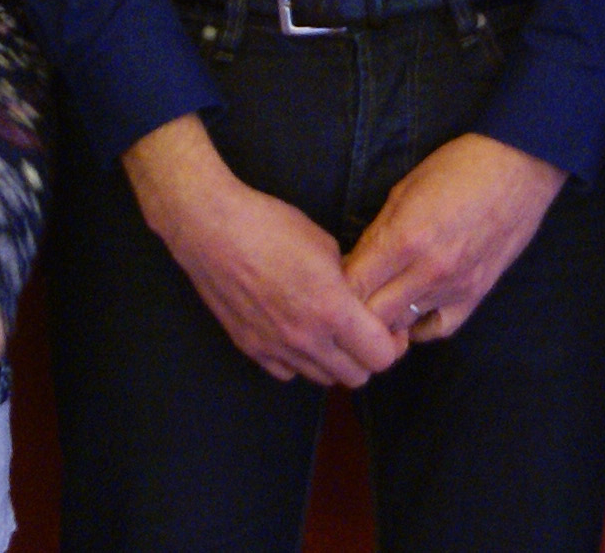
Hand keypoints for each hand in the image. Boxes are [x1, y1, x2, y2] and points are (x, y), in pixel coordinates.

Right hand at [127, 117, 404, 385]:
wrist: (212, 229)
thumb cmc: (271, 226)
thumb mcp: (325, 245)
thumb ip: (349, 282)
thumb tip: (360, 298)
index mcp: (332, 309)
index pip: (381, 357)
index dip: (392, 344)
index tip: (389, 327)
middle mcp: (306, 338)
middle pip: (356, 378)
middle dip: (366, 357)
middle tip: (363, 332)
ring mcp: (276, 348)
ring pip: (322, 379)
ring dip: (334, 361)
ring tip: (330, 332)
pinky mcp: (251, 348)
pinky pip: (288, 373)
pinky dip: (300, 361)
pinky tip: (297, 333)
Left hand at [343, 133, 563, 342]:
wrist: (519, 166)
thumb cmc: (458, 167)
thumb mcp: (405, 190)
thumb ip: (378, 232)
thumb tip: (354, 263)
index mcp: (404, 239)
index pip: (353, 285)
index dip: (335, 287)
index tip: (330, 281)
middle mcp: (427, 271)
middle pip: (373, 316)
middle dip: (354, 310)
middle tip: (349, 298)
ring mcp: (454, 288)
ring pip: (402, 326)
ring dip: (384, 318)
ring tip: (376, 304)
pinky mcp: (476, 295)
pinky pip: (438, 329)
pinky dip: (419, 326)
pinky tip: (411, 313)